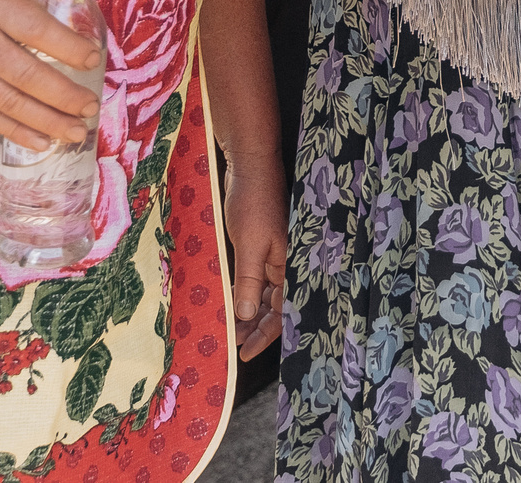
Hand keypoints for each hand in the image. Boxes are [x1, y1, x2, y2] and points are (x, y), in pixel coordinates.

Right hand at [0, 0, 103, 149]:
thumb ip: (24, 7)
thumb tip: (67, 36)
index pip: (36, 29)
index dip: (68, 47)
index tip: (94, 58)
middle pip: (25, 73)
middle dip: (64, 94)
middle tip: (92, 106)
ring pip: (9, 102)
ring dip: (48, 121)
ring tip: (78, 132)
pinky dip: (17, 131)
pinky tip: (44, 141)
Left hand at [225, 156, 289, 358]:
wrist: (250, 166)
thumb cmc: (253, 201)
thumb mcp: (249, 244)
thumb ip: (250, 280)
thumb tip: (247, 314)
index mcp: (290, 264)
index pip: (281, 310)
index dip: (265, 334)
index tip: (244, 354)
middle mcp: (285, 263)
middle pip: (274, 306)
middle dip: (255, 328)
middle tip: (233, 346)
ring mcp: (273, 255)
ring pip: (264, 294)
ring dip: (248, 312)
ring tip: (230, 329)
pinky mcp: (261, 247)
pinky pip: (256, 279)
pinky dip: (245, 293)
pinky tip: (232, 303)